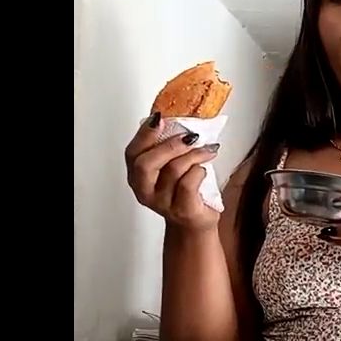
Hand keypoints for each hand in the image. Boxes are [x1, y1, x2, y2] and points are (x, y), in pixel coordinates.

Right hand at [124, 114, 220, 231]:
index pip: (133, 152)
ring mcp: (163, 203)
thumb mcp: (170, 166)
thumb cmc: (184, 191)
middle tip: (190, 136)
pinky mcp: (182, 210)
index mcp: (138, 176)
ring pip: (173, 170)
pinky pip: (188, 184)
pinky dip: (199, 171)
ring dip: (194, 155)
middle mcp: (145, 190)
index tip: (159, 118)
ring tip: (207, 150)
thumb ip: (167, 146)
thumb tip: (176, 118)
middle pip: (146, 163)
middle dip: (170, 145)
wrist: (194, 222)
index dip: (145, 133)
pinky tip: (204, 170)